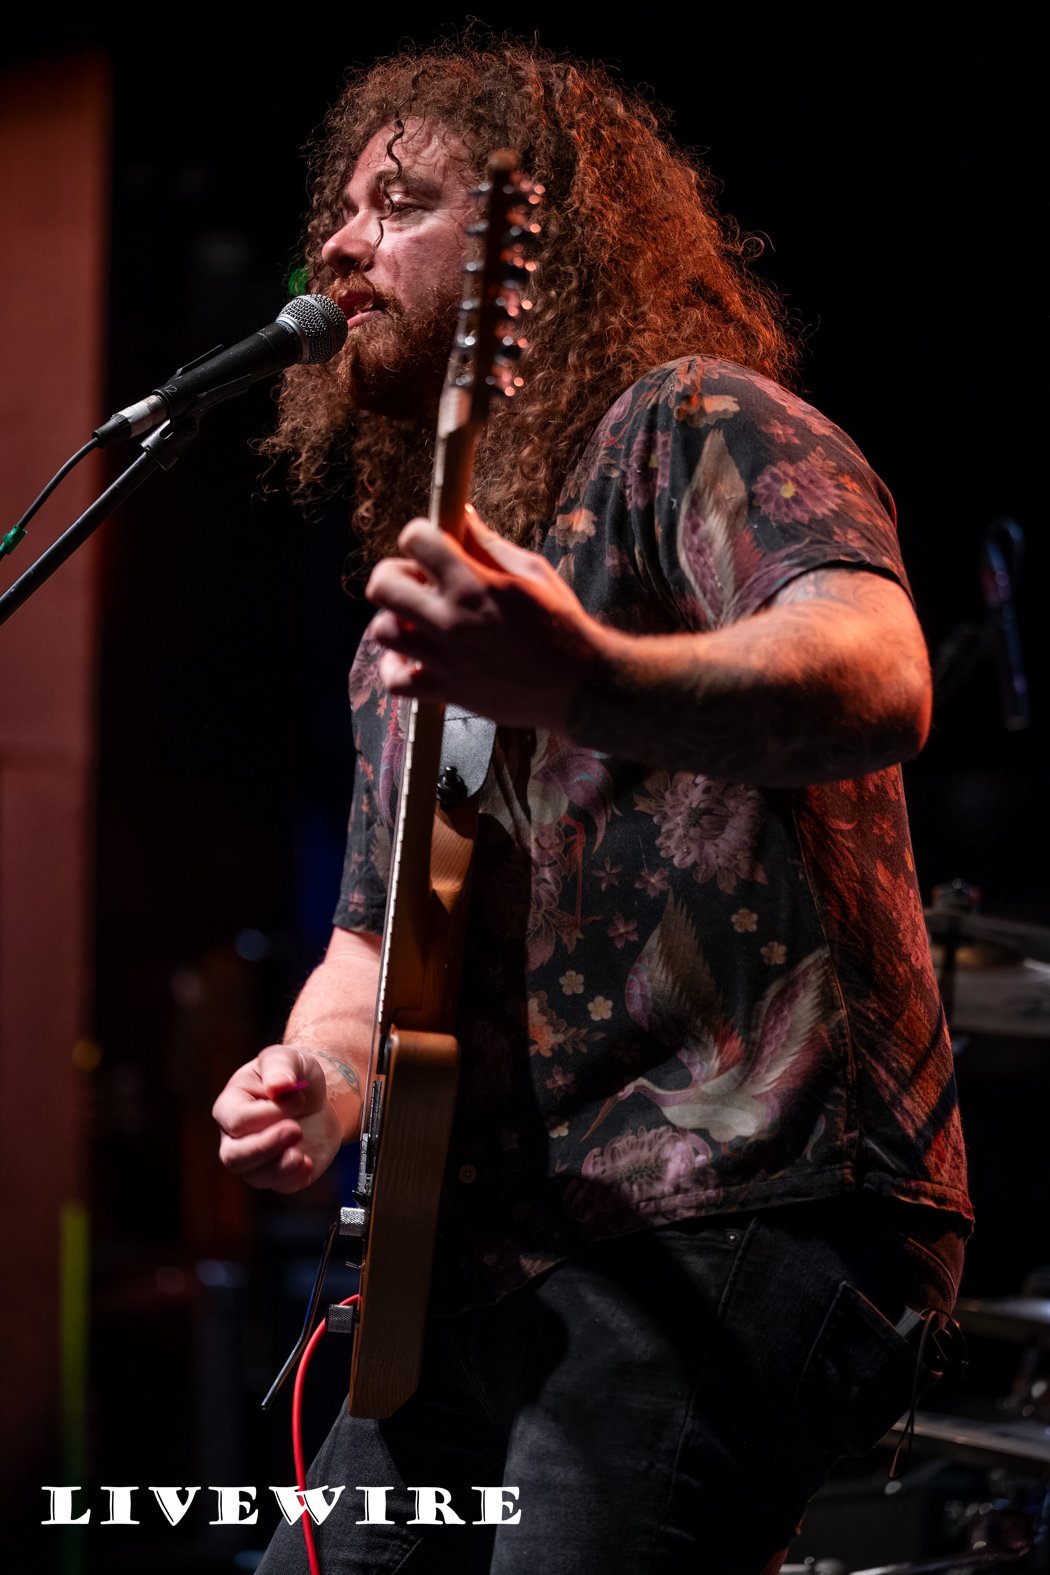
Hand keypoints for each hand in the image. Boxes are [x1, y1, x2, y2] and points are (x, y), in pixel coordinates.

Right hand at [212, 1045, 343, 1193]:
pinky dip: (294, 1178)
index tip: (296, 1098)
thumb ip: (279, 1066)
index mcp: (231, 1106)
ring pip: (256, 1176)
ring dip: (281, 1167)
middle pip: (235, 1156)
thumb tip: (278, 1085)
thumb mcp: (287, 1057)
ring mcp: (258, 1158)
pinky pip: (280, 1185)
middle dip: (266, 1147)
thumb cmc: (295, 1073)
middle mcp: (237, 1137)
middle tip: (296, 1130)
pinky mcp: (280, 1172)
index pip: (237, 1121)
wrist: (321, 1094)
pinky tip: (308, 1163)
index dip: (267, 1113)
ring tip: (303, 1155)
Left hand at [364, 506, 609, 727]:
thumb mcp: (531, 573)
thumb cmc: (561, 625)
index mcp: (473, 584)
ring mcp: (444, 658)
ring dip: (395, 620)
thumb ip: (488, 545)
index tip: (433, 545)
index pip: (415, 539)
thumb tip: (461, 514)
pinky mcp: (446, 691)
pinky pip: (394, 681)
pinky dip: (396, 669)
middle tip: (420, 583)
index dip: (420, 536)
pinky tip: (415, 659)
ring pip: (381, 631)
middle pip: (382, 584)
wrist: (579, 687)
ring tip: (419, 622)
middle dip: (396, 574)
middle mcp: (451, 620)